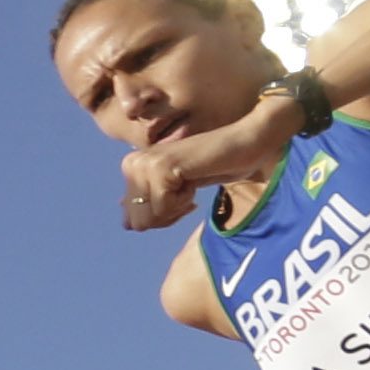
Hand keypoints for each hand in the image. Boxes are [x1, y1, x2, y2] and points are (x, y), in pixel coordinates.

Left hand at [118, 83, 296, 232]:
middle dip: (169, 215)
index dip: (163, 218)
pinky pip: (165, 206)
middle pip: (140, 223)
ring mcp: (143, 164)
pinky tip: (194, 176)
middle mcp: (131, 164)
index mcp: (130, 168)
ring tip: (190, 179)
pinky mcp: (160, 167)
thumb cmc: (215, 166)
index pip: (134, 221)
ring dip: (178, 206)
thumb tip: (125, 225)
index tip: (181, 196)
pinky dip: (185, 199)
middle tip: (187, 189)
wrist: (244, 144)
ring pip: (152, 216)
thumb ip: (149, 203)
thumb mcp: (176, 190)